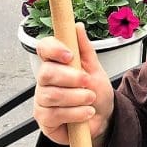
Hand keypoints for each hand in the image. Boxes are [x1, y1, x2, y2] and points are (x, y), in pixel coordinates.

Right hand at [32, 24, 114, 146]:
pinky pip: (55, 114)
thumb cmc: (96, 92)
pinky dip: (76, 113)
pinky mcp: (44, 119)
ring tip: (91, 99)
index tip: (70, 55)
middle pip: (46, 73)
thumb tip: (77, 27)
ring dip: (77, 97)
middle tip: (87, 81)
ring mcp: (42, 99)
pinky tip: (86, 112)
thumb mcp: (95, 69)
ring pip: (52, 95)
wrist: (103, 118)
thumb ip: (85, 49)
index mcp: (56, 63)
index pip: (44, 48)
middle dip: (71, 77)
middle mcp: (45, 80)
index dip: (53, 49)